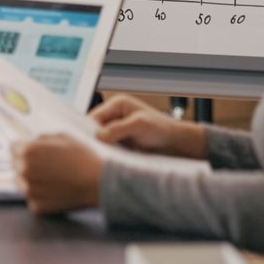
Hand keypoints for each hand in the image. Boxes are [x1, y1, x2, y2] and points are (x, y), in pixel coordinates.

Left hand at [13, 134, 102, 213]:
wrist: (97, 183)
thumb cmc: (82, 158)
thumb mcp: (62, 137)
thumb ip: (42, 138)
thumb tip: (33, 141)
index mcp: (28, 151)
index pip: (13, 148)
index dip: (23, 148)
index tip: (32, 151)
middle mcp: (24, 171)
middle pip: (16, 165)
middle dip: (27, 163)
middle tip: (46, 165)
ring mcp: (29, 191)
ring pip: (21, 182)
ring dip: (31, 179)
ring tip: (51, 178)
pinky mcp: (36, 207)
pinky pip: (32, 198)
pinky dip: (40, 195)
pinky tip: (54, 190)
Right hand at [90, 94, 207, 157]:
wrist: (175, 144)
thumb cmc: (161, 129)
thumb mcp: (140, 125)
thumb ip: (119, 128)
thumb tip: (99, 135)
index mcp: (118, 104)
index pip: (95, 115)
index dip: (90, 129)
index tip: (88, 143)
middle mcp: (115, 115)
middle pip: (95, 127)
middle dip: (95, 139)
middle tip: (94, 152)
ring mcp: (117, 129)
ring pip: (101, 139)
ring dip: (102, 147)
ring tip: (103, 157)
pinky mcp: (120, 142)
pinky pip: (108, 147)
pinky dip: (108, 153)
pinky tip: (110, 160)